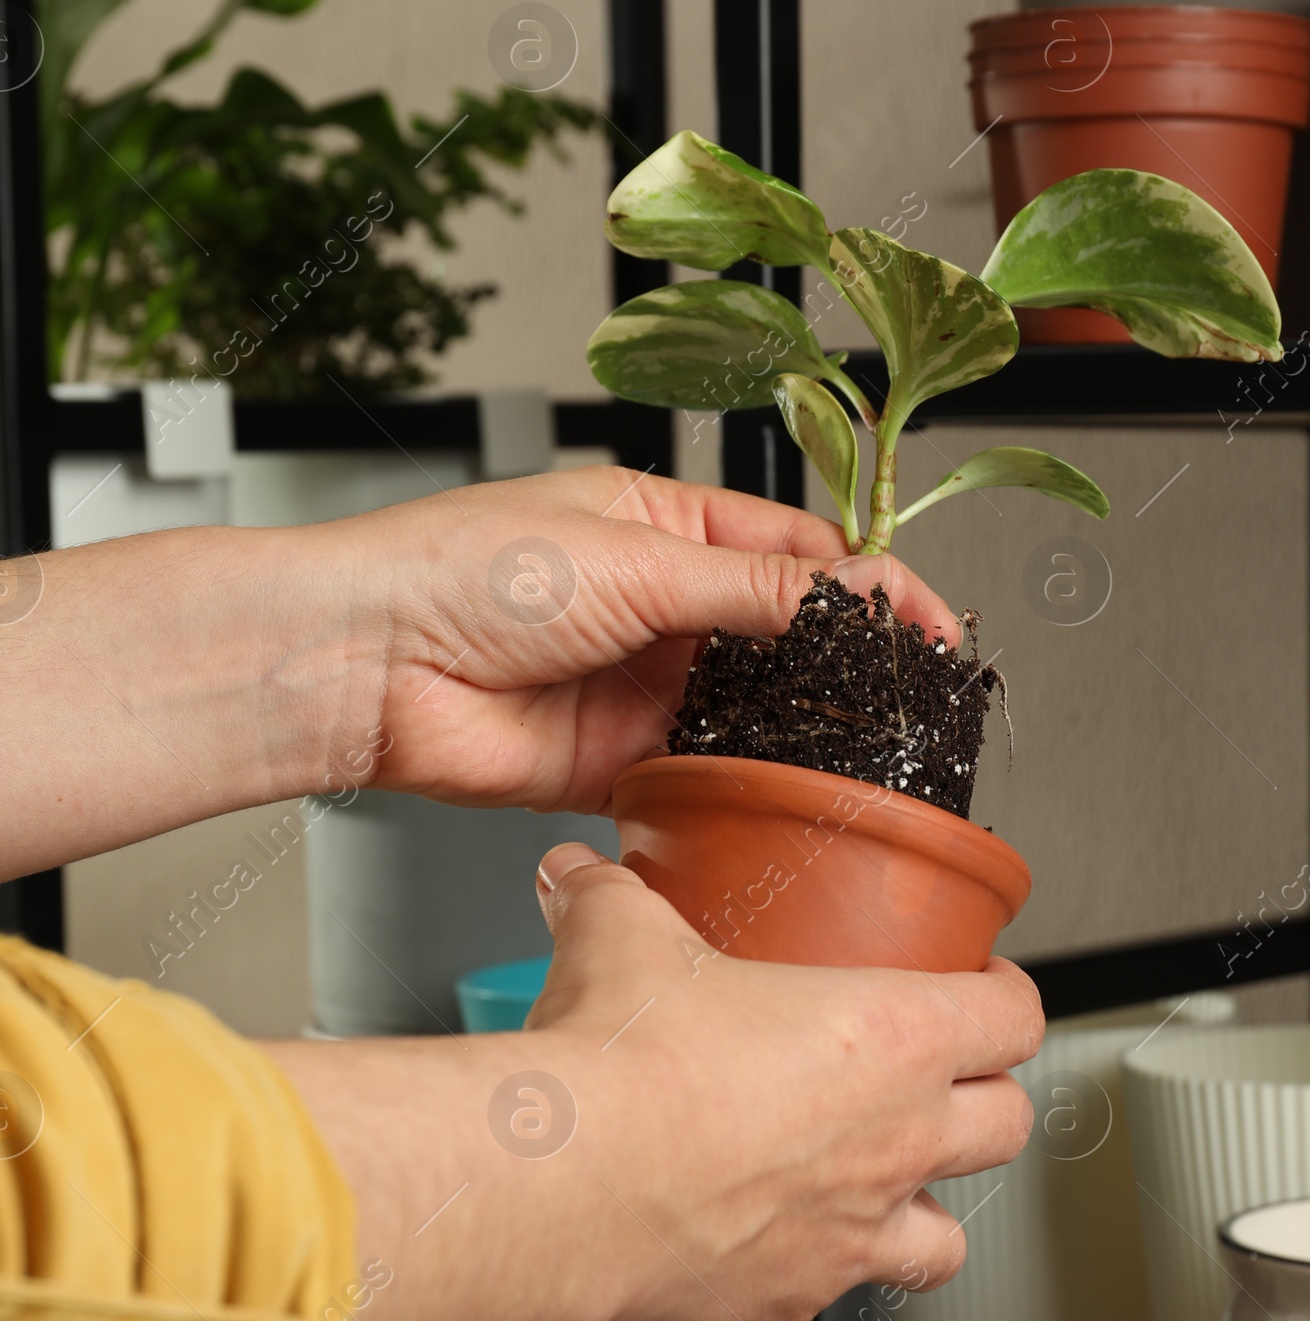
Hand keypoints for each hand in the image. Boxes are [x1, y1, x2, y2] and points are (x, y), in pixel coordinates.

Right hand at [273, 845, 1041, 1320]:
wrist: (565, 1186)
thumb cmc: (623, 1067)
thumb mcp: (620, 939)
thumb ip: (611, 898)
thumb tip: (579, 878)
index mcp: (890, 1038)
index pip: (1012, 1018)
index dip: (1006, 998)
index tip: (982, 988)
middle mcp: (895, 1143)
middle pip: (1007, 1128)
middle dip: (987, 1103)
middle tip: (940, 1085)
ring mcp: (851, 1236)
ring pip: (946, 1241)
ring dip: (924, 1213)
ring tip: (880, 1191)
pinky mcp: (789, 1304)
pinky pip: (832, 1291)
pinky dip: (813, 1270)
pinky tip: (765, 1244)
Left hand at [358, 465, 959, 813]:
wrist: (369, 667)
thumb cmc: (462, 572)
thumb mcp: (637, 559)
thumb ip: (756, 587)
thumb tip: (856, 593)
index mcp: (664, 527)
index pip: (799, 550)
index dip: (869, 586)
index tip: (929, 622)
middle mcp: (660, 608)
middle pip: (785, 636)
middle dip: (847, 664)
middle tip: (912, 696)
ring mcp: (642, 688)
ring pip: (752, 713)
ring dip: (802, 731)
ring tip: (867, 751)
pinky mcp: (618, 765)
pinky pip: (702, 778)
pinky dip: (744, 788)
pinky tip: (785, 793)